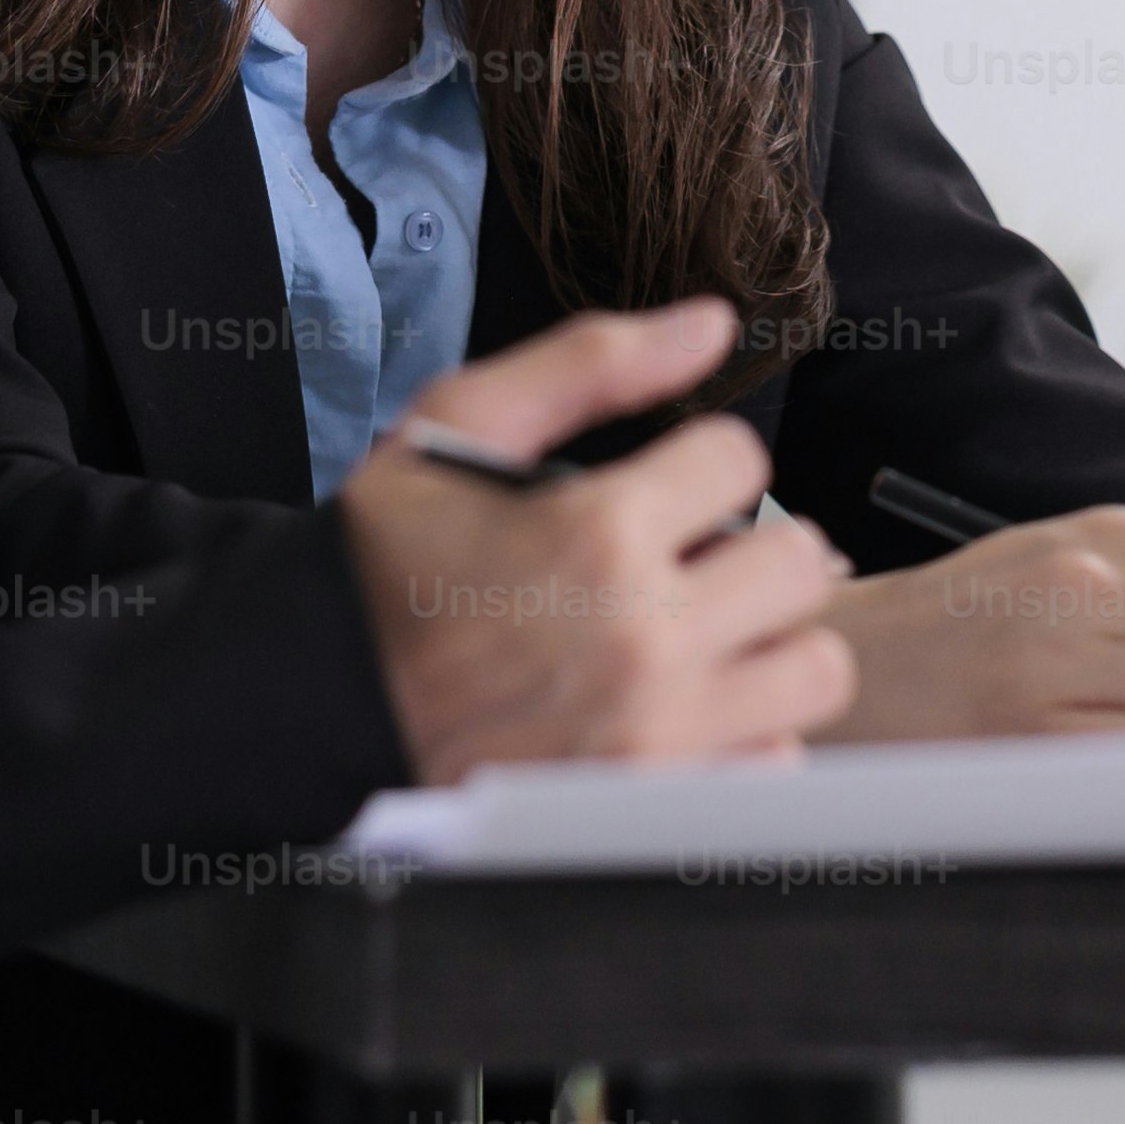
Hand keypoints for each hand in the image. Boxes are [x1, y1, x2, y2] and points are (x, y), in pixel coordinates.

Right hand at [334, 299, 854, 784]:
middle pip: (801, 562)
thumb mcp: (460, 425)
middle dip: (751, 543)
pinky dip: (747, 732)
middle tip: (690, 557)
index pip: (740, 458)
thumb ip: (590, 363)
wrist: (314, 698)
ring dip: (767, 639)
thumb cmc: (381, 565)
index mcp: (597, 532)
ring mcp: (655, 732)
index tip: (659, 487)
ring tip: (703, 631)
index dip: (699, 460)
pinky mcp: (651, 800)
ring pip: (811, 668)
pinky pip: (774, 761)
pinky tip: (688, 704)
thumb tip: (711, 323)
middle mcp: (641, 638)